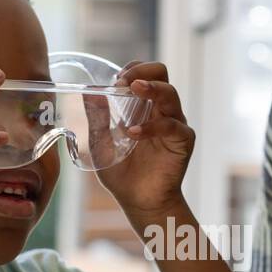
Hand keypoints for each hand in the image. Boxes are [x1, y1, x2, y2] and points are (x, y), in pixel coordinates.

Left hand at [94, 61, 193, 216]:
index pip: (144, 73)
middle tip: (125, 81)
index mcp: (143, 107)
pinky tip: (133, 133)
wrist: (139, 202)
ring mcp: (174, 124)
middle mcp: (161, 111)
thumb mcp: (100, 144)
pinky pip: (171, 125)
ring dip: (151, 88)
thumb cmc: (122, 173)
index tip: (115, 79)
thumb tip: (89, 92)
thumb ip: (97, 119)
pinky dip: (152, 126)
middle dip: (143, 71)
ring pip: (170, 93)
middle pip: (161, 73)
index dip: (131, 69)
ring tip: (132, 89)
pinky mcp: (182, 141)